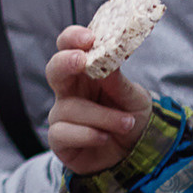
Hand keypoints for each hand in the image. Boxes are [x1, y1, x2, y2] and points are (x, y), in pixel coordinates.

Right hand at [44, 25, 153, 173]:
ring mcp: (62, 115)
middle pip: (54, 70)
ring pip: (70, 107)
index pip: (69, 47)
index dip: (72, 39)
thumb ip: (118, 81)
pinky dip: (88, 134)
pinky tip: (104, 138)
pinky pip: (63, 132)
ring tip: (127, 123)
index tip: (88, 38)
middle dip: (65, 62)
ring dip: (102, 116)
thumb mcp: (135, 97)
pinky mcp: (59, 140)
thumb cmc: (133, 118)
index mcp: (86, 73)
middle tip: (82, 61)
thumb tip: (107, 57)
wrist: (138, 155)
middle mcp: (69, 91)